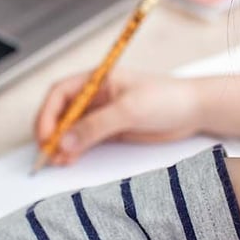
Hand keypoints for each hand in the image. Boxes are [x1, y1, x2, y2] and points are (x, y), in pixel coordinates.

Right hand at [34, 71, 209, 165]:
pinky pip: (84, 140)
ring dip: (61, 144)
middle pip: (61, 112)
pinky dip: (74, 150)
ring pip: (70, 129)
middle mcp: (95, 96)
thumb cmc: (166, 98)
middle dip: (51, 131)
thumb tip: (66, 140)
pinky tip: (69, 159)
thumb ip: (96, 125)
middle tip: (47, 152)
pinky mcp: (110, 130)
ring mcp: (101, 114)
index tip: (46, 135)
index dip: (47, 114)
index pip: (60, 93)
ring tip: (58, 160)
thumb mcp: (129, 110)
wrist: (193, 111)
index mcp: (96, 80)